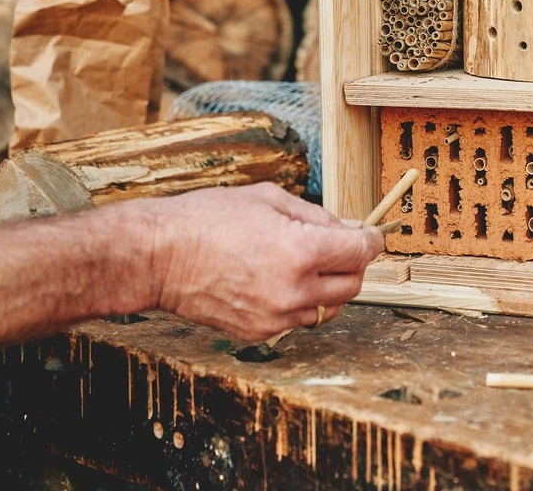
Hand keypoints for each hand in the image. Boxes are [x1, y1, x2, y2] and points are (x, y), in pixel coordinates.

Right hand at [146, 183, 384, 339]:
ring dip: (330, 287)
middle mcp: (294, 291)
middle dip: (354, 263)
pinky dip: (301, 303)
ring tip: (306, 263)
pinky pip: (299, 320)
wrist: (159, 257)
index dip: (372, 239)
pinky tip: (280, 280)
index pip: (360, 251)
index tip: (373, 234)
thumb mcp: (269, 199)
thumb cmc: (208, 219)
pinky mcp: (259, 333)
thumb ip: (317, 215)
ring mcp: (277, 317)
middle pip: (353, 284)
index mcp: (301, 252)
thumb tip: (350, 227)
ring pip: (330, 308)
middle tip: (340, 246)